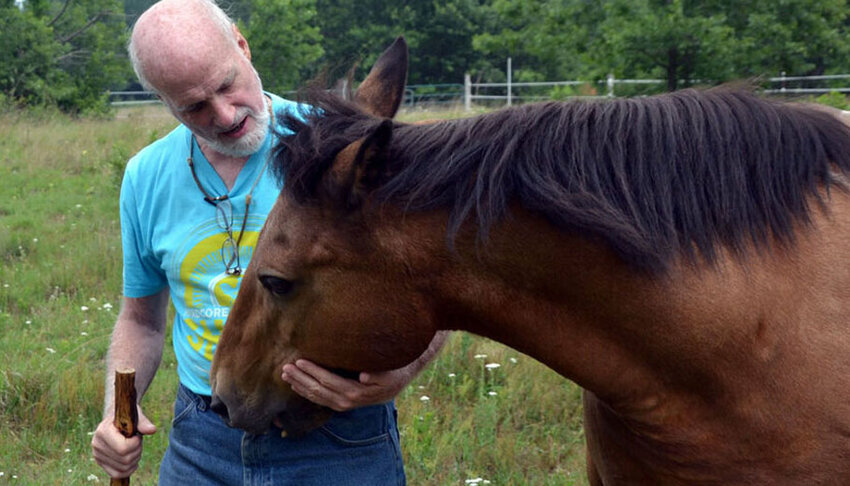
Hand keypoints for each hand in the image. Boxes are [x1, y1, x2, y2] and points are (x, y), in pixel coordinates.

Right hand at [91, 406, 155, 477]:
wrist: (116, 419)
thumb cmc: (127, 416)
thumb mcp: (136, 415)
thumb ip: (143, 423)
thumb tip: (152, 430)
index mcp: (103, 431)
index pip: (123, 448)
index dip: (135, 443)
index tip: (137, 435)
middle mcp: (97, 444)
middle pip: (125, 460)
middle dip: (137, 451)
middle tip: (137, 441)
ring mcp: (97, 455)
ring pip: (123, 468)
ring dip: (134, 459)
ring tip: (134, 447)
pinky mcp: (101, 462)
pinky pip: (117, 473)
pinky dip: (128, 469)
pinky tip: (133, 460)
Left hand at [282, 359, 413, 411]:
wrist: (399, 382)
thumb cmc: (392, 372)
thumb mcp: (389, 372)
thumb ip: (377, 374)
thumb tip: (364, 375)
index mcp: (356, 393)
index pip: (327, 381)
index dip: (312, 372)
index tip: (299, 361)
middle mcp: (346, 401)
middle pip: (317, 390)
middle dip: (300, 379)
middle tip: (284, 368)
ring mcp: (342, 404)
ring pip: (316, 396)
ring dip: (299, 386)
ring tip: (285, 375)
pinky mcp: (341, 403)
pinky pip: (319, 399)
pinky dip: (306, 392)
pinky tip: (296, 385)